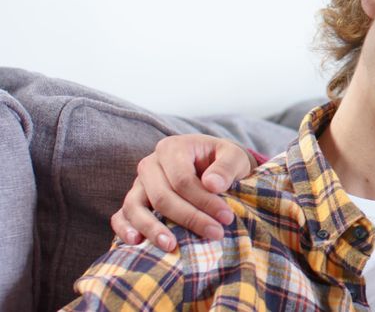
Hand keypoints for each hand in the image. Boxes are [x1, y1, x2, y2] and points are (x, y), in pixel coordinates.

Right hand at [109, 134, 256, 250]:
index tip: (226, 218)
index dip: (204, 200)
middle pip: (161, 195)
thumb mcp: (234, 157)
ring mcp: (138, 184)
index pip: (183, 179)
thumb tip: (212, 185)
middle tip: (215, 234)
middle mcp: (150, 164)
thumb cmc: (224, 162)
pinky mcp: (134, 201)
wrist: (214, 166)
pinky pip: (120, 216)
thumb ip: (227, 167)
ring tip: (171, 246)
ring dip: (152, 228)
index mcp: (173, 148)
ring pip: (135, 206)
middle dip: (188, 217)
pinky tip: (136, 242)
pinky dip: (124, 229)